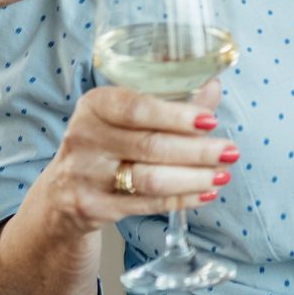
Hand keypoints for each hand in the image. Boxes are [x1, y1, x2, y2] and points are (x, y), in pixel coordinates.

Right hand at [22, 79, 232, 239]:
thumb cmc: (109, 141)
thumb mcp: (128, 115)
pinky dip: (181, 199)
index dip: (176, 115)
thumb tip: (213, 86)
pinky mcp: (92, 207)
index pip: (136, 107)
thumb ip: (171, 100)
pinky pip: (146, 204)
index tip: (210, 120)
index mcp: (95, 105)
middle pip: (149, 146)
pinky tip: (205, 192)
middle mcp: (84, 138)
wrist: (63, 191)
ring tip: (223, 174)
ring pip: (149, 179)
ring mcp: (85, 175)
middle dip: (197, 150)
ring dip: (193, 178)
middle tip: (231, 152)